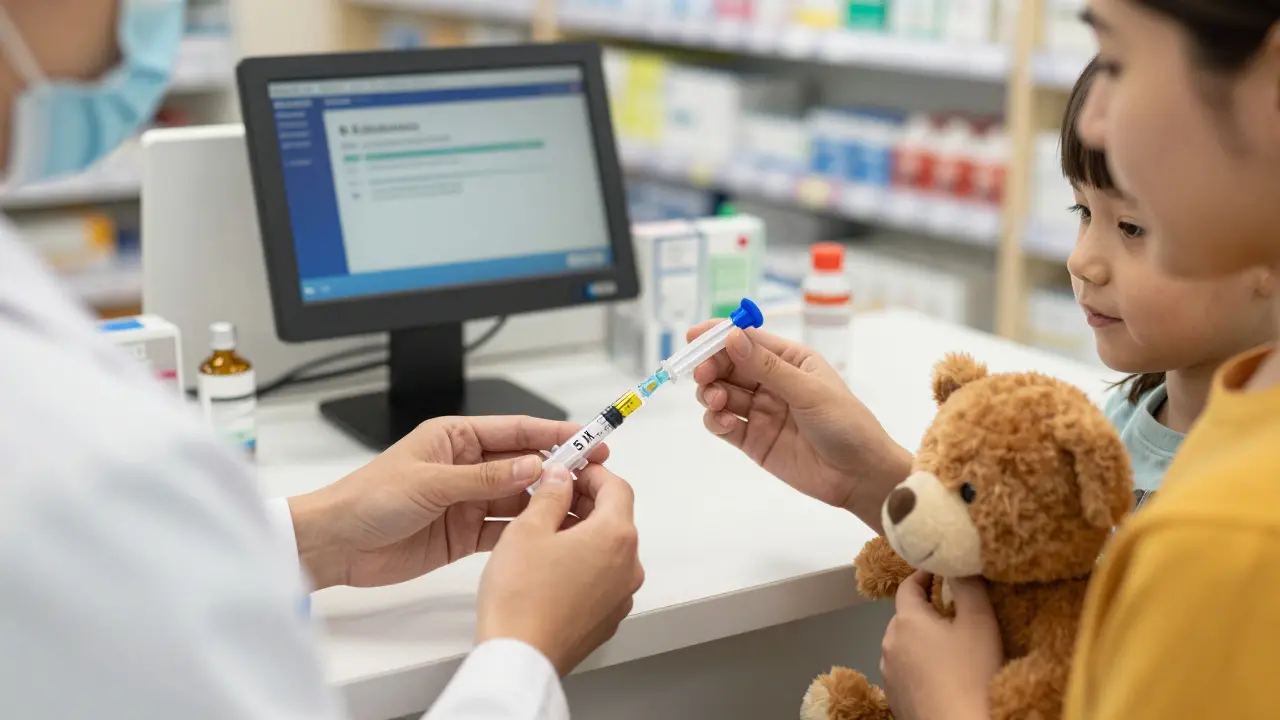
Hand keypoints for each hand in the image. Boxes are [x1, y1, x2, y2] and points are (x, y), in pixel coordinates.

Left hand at [287, 415, 608, 589]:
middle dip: (559, 467)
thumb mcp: (431, 482)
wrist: (335, 544)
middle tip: (596, 474)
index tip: (588, 438)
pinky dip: (526, 531)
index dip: (555, 432)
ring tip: (580, 506)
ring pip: (519, 497)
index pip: (516, 430)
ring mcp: (467, 501)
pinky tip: (549, 533)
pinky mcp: (464, 534)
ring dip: (546, 501)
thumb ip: (486, 477)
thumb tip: (534, 466)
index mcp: (456, 438)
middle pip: (524, 463)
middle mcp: (466, 467)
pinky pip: (504, 529)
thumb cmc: (367, 499)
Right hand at [477, 463, 643, 674]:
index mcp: (616, 537)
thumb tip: (560, 478)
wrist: (519, 657)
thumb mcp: (528, 529)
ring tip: (544, 532)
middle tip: (550, 496)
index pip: (617, 487)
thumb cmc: (521, 597)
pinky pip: (602, 577)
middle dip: (585, 502)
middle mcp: (628, 566)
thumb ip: (550, 495)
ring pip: (608, 549)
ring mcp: (621, 595)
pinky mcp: (607, 617)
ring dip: (583, 533)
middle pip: (615, 518)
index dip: (592, 473)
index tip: (570, 469)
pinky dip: (583, 563)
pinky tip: (550, 566)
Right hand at [688, 323, 911, 530]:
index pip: (748, 340)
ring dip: (710, 393)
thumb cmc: (845, 423)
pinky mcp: (753, 440)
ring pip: (722, 394)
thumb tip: (732, 336)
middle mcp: (771, 382)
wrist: (859, 476)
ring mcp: (760, 411)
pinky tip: (724, 422)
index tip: (694, 336)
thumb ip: (767, 366)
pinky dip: (716, 420)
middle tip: (702, 375)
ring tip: (716, 401)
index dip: (719, 335)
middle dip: (711, 367)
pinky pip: (724, 424)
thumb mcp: (808, 390)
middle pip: (728, 366)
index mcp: (790, 360)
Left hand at [881, 572, 1002, 719]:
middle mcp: (889, 644)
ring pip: (904, 644)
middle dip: (926, 610)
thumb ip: (968, 586)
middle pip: (905, 616)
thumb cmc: (973, 676)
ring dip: (922, 640)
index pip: (906, 586)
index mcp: (906, 621)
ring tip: (951, 647)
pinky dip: (919, 665)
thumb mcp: (979, 622)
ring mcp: (888, 673)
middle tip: (955, 613)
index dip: (924, 576)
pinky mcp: (894, 697)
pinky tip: (943, 675)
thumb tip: (958, 565)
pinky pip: (905, 670)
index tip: (941, 573)